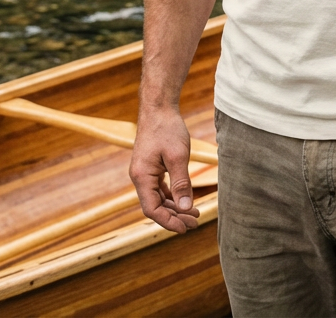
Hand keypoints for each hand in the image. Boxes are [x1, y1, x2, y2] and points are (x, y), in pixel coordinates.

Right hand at [129, 107, 200, 233]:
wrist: (159, 107)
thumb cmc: (167, 128)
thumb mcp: (178, 156)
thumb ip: (181, 183)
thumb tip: (186, 208)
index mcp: (141, 177)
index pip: (152, 209)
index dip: (168, 222)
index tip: (186, 228)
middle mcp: (140, 177)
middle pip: (155, 206)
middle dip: (175, 217)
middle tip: (195, 223)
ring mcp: (144, 172)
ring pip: (158, 198)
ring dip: (175, 208)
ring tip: (194, 214)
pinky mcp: (151, 167)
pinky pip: (160, 188)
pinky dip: (172, 196)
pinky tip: (186, 200)